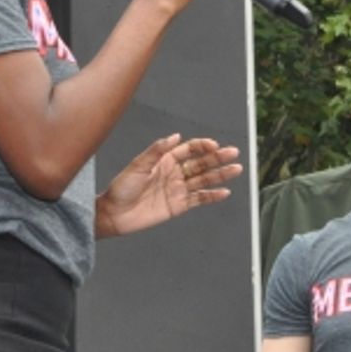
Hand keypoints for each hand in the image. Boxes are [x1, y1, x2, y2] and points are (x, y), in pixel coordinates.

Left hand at [95, 134, 242, 238]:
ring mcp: (178, 189)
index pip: (189, 149)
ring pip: (204, 180)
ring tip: (236, 169)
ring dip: (220, 175)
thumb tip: (175, 136)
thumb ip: (157, 151)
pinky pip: (199, 199)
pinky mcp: (178, 206)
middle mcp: (174, 173)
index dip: (202, 146)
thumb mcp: (138, 165)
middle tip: (233, 153)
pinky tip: (224, 192)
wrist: (114, 214)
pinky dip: (212, 196)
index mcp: (165, 160)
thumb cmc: (121, 188)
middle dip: (217, 158)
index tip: (213, 145)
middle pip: (201, 163)